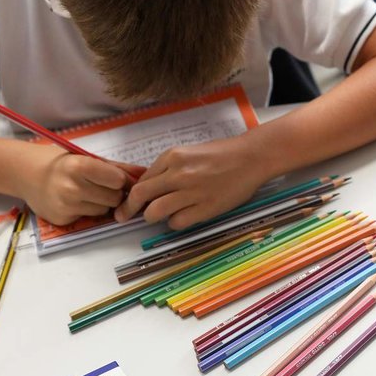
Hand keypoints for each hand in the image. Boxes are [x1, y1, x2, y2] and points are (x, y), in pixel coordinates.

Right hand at [15, 144, 132, 224]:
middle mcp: (72, 187)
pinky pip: (90, 218)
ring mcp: (66, 206)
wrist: (28, 175)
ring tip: (88, 192)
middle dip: (113, 193)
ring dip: (102, 203)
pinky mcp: (63, 219)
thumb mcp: (89, 159)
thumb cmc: (63, 164)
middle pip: (114, 198)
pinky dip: (88, 211)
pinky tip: (76, 201)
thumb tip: (146, 172)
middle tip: (101, 186)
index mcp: (79, 166)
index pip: (117, 180)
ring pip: (104, 210)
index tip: (115, 178)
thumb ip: (119, 167)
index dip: (120, 180)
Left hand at [114, 136, 268, 229]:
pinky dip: (175, 222)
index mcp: (172, 157)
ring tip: (159, 216)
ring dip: (152, 217)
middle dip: (128, 209)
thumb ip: (168, 168)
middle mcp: (178, 173)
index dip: (131, 194)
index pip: (141, 180)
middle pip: (140, 196)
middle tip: (123, 217)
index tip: (127, 203)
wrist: (251, 157)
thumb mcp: (189, 153)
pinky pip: (177, 222)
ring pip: (155, 212)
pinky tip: (183, 216)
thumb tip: (148, 187)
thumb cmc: (222, 154)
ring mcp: (191, 192)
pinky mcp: (205, 207)